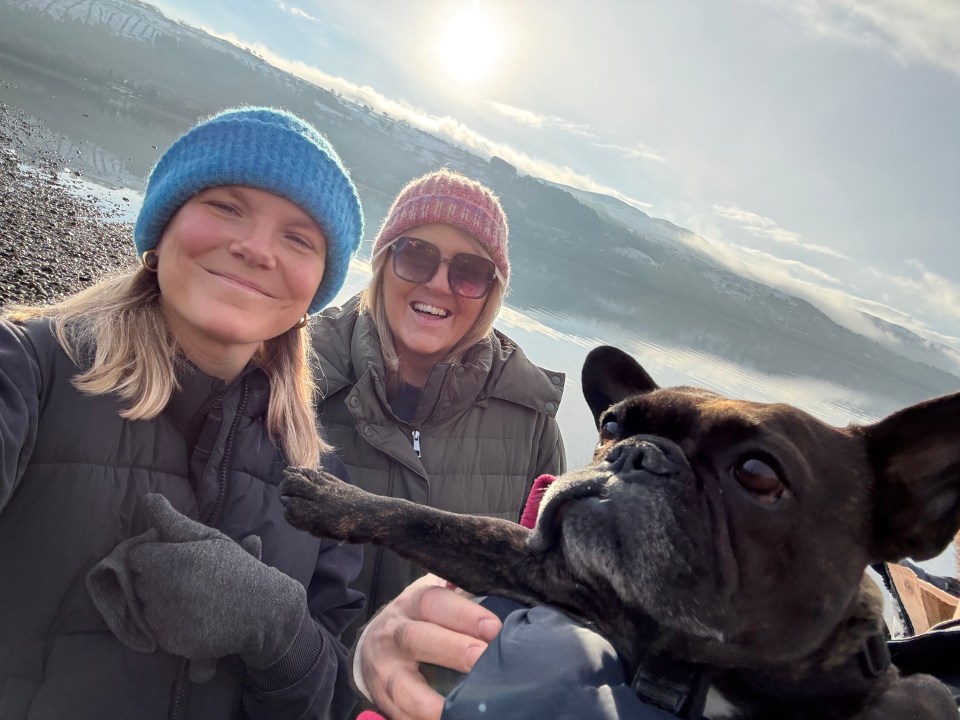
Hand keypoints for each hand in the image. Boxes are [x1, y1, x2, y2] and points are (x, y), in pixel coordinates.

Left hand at [128, 494, 305, 681]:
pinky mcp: (169, 642)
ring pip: (143, 606)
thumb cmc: (237, 569)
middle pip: (138, 581)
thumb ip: (174, 521)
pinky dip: (168, 625)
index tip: (176, 560)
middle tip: (187, 579)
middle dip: (155, 579)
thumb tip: (148, 498)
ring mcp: (164, 619)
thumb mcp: (210, 539)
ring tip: (191, 599)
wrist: (263, 612)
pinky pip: (154, 630)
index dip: (156, 556)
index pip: (137, 556)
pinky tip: (192, 617)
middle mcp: (163, 590)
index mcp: (171, 560)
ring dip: (159, 602)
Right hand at [357, 574, 501, 719]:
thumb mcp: (435, 597)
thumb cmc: (420, 619)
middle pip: (418, 639)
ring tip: (461, 709)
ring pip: (402, 687)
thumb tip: (498, 588)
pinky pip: (400, 716)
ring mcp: (385, 671)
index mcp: (412, 604)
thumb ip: (462, 593)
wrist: (374, 644)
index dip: (464, 614)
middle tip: (483, 658)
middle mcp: (394, 634)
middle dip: (453, 650)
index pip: (435, 602)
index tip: (494, 628)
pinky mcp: (383, 701)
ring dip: (430, 702)